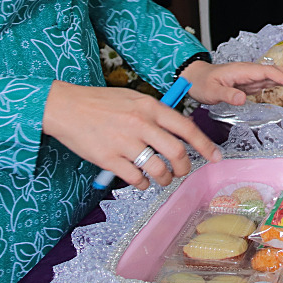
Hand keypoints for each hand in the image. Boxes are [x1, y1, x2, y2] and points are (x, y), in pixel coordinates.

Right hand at [42, 80, 220, 188]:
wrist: (67, 107)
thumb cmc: (100, 103)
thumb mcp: (133, 99)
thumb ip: (156, 114)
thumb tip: (179, 130)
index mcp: (149, 107)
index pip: (186, 128)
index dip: (205, 145)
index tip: (216, 157)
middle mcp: (140, 124)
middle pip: (176, 152)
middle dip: (184, 167)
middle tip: (181, 172)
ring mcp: (124, 143)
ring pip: (158, 169)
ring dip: (164, 179)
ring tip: (161, 178)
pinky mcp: (109, 159)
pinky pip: (136, 179)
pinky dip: (143, 184)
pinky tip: (141, 180)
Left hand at [182, 60, 282, 106]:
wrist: (195, 78)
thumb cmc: (202, 83)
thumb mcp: (211, 91)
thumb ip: (227, 94)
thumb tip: (243, 98)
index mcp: (244, 70)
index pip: (269, 72)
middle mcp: (251, 71)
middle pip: (279, 72)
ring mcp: (252, 77)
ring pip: (278, 76)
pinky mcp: (251, 83)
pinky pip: (272, 83)